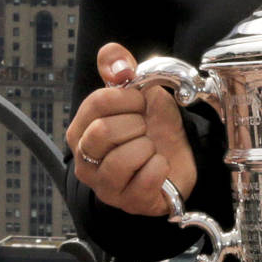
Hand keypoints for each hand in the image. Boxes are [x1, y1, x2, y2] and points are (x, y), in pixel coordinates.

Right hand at [64, 42, 197, 216]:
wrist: (179, 156)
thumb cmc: (153, 126)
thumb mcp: (139, 92)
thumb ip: (120, 69)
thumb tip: (114, 58)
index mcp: (82, 130)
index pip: (97, 103)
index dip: (128, 97)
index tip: (141, 102)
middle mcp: (85, 161)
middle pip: (103, 132)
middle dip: (136, 124)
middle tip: (144, 128)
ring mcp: (104, 186)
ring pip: (122, 159)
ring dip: (148, 147)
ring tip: (150, 148)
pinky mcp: (128, 203)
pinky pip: (146, 179)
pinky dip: (160, 168)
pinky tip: (158, 167)